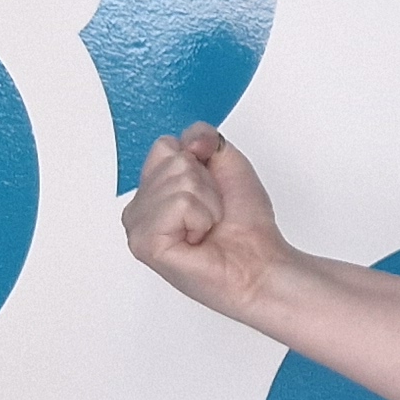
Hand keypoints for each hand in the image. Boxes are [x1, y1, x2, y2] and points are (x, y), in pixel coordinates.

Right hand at [121, 121, 293, 317]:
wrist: (260, 263)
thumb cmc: (245, 224)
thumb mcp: (228, 163)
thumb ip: (204, 136)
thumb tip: (189, 138)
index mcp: (153, 189)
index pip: (164, 144)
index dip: (200, 159)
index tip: (212, 189)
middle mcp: (140, 208)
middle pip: (172, 160)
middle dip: (205, 184)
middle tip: (211, 213)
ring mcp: (138, 227)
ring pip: (177, 180)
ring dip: (207, 203)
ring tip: (207, 227)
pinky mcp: (145, 243)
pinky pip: (179, 203)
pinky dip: (201, 217)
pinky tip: (199, 238)